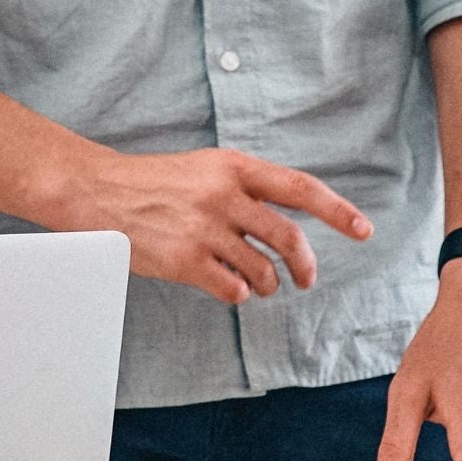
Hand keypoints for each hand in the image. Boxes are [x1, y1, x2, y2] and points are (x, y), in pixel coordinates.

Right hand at [63, 147, 371, 306]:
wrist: (97, 192)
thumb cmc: (155, 183)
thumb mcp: (206, 169)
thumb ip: (246, 188)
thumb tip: (290, 219)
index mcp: (234, 166)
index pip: (300, 188)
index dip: (338, 211)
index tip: (363, 230)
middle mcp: (223, 194)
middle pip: (288, 238)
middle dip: (305, 266)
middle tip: (306, 279)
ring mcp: (204, 229)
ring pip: (263, 271)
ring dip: (268, 284)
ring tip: (258, 284)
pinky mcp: (185, 261)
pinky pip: (233, 290)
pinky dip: (237, 294)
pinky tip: (226, 286)